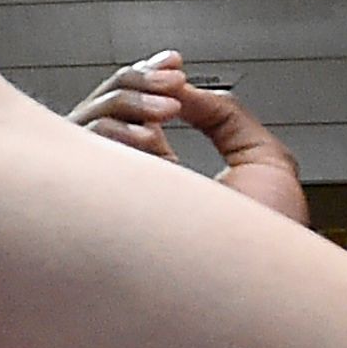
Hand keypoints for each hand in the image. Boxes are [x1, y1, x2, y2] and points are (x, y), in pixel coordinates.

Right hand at [70, 51, 305, 228]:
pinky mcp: (90, 207)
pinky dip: (117, 130)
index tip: (177, 64)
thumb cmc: (266, 244)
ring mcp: (104, 196)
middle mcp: (125, 185)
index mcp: (159, 175)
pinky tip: (154, 140)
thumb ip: (225, 116)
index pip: (133, 115)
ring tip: (170, 110)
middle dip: (138, 81)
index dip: (148, 80)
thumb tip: (185, 89)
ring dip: (130, 102)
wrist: (262, 283)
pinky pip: (80, 148)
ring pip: (85, 120)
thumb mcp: (262, 158)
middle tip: (175, 78)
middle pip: (102, 108)